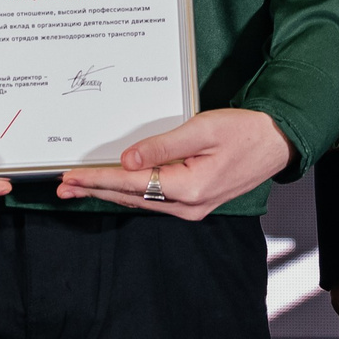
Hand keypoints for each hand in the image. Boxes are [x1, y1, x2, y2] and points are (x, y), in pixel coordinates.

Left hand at [55, 107, 290, 219]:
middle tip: (62, 187)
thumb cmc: (244, 131)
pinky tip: (113, 186)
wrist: (276, 142)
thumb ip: (162, 146)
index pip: (130, 183)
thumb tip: (126, 161)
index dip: (97, 179)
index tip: (71, 177)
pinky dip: (128, 192)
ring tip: (79, 187)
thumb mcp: (202, 129)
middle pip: (129, 197)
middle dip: (94, 190)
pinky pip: (153, 198)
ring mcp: (192, 208)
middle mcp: (188, 206)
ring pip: (139, 200)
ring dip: (108, 192)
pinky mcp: (194, 202)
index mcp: (189, 188)